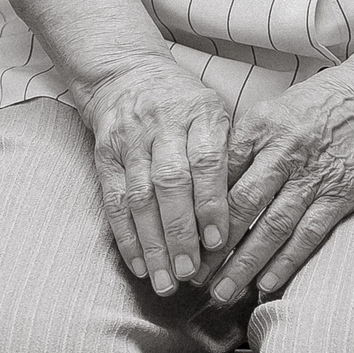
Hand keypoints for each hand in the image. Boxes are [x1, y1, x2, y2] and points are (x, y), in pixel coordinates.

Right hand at [78, 58, 232, 296]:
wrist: (125, 71)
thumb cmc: (182, 101)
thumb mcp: (214, 111)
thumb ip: (229, 154)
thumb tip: (248, 214)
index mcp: (199, 114)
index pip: (207, 162)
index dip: (211, 204)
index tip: (218, 242)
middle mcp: (163, 125)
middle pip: (171, 184)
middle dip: (180, 233)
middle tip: (191, 273)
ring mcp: (130, 140)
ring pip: (140, 197)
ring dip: (152, 244)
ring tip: (165, 281)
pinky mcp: (105, 154)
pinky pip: (114, 199)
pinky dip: (125, 235)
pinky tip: (138, 264)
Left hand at [211, 51, 353, 303]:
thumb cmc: (315, 107)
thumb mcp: (270, 112)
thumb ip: (241, 147)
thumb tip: (206, 185)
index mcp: (258, 127)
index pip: (217, 174)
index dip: (196, 209)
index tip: (178, 238)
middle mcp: (282, 152)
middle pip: (240, 205)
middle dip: (213, 245)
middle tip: (193, 274)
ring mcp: (312, 176)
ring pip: (271, 227)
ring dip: (245, 263)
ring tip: (222, 291)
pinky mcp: (340, 195)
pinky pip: (308, 234)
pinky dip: (286, 262)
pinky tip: (265, 285)